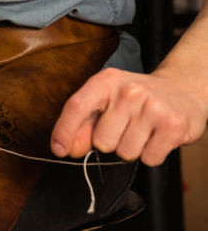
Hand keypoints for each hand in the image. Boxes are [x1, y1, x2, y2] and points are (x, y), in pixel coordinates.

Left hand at [50, 67, 207, 165]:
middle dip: (110, 142)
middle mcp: (128, 91)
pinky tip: (156, 136)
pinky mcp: (173, 125)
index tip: (58, 149)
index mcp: (106, 81)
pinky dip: (151, 154)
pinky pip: (149, 159)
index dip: (64, 131)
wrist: (182, 90)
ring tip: (142, 130)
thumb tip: (67, 148)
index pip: (76, 106)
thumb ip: (84, 124)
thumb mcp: (107, 101)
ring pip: (125, 153)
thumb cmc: (137, 99)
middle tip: (125, 127)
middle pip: (102, 141)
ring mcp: (152, 107)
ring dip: (132, 148)